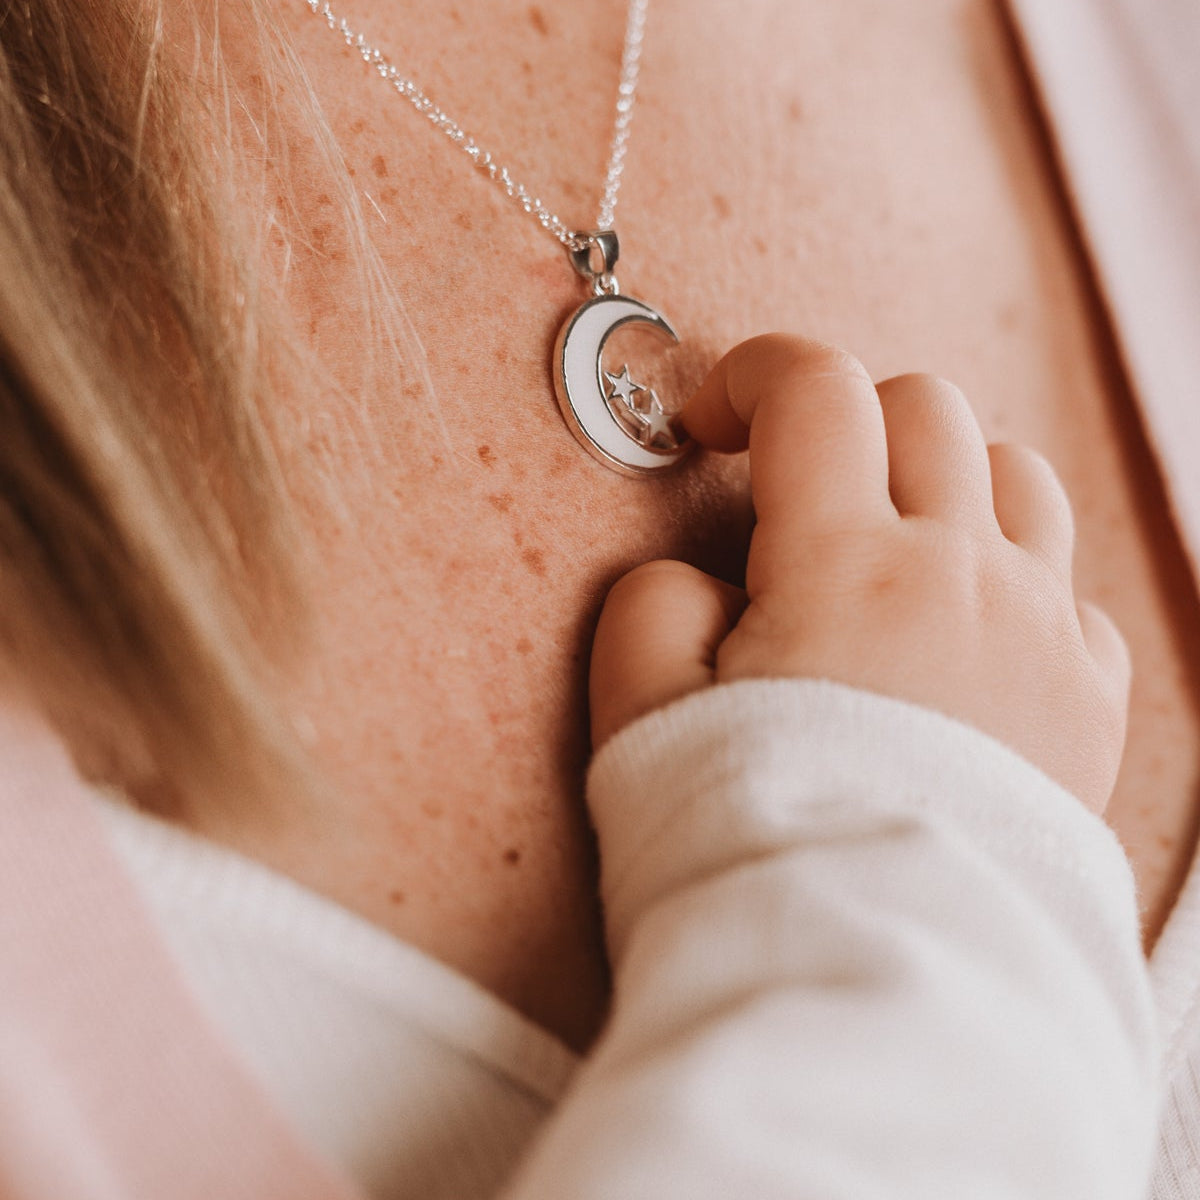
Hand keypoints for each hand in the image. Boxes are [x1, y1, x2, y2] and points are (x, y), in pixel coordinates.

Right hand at [590, 336, 1129, 812]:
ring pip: (1016, 474)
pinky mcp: (1086, 698)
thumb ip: (653, 605)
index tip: (711, 420)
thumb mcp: (642, 715)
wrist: (874, 977)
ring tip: (885, 540)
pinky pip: (1068, 582)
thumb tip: (701, 576)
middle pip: (925, 407)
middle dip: (843, 418)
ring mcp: (1038, 633)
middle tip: (789, 487)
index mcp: (847, 565)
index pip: (815, 389)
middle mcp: (962, 576)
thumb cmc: (751, 847)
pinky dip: (1011, 570)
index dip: (751, 373)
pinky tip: (958, 628)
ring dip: (942, 475)